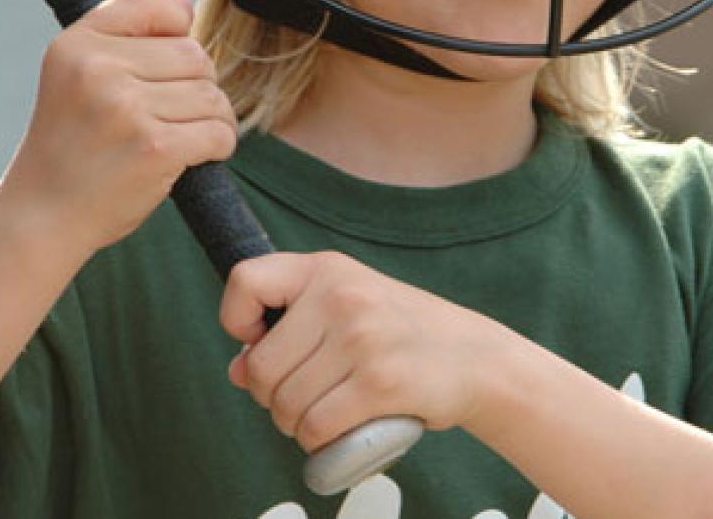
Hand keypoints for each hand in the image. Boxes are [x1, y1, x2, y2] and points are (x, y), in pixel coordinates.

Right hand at [0, 0, 236, 254]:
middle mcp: (97, 69)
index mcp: (76, 44)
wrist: (42, 216)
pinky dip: (220, 145)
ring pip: (211, 94)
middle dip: (197, 84)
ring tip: (185, 135)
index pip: (148, 1)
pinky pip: (218, 131)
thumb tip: (185, 7)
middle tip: (173, 113)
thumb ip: (123, 38)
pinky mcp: (155, 147)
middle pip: (193, 52)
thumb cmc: (69, 147)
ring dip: (212, 117)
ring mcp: (126, 108)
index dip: (173, 25)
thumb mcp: (73, 78)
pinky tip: (197, 155)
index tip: (164, 62)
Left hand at [221, 252, 513, 452]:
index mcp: (328, 270)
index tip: (258, 341)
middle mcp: (342, 296)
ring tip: (320, 416)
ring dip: (293, 424)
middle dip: (269, 396)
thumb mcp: (348, 307)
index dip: (236, 320)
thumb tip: (237, 369)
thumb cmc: (403, 334)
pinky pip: (316, 428)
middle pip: (261, 366)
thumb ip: (292, 329)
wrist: (476, 358)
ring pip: (285, 403)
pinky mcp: (381, 383)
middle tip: (298, 399)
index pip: (245, 281)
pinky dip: (317, 443)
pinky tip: (335, 433)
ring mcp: (362, 339)